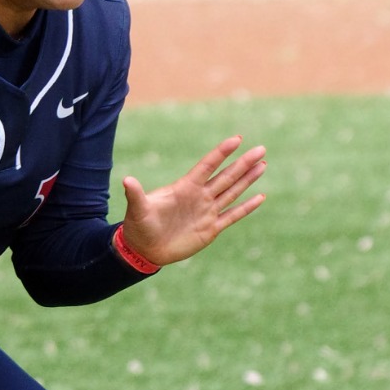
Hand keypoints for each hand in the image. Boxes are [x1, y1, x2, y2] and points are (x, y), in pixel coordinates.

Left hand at [119, 135, 266, 267]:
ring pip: (232, 192)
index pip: (207, 166)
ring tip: (263, 165)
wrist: (144, 249)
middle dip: (244, 163)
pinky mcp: (211, 229)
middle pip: (226, 176)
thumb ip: (136, 195)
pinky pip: (232, 216)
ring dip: (248, 179)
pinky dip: (246, 207)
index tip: (237, 139)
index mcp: (185, 187)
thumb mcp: (138, 209)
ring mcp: (207, 212)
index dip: (221, 153)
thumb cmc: (139, 226)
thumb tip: (126, 180)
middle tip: (261, 149)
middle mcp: (199, 196)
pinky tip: (260, 197)